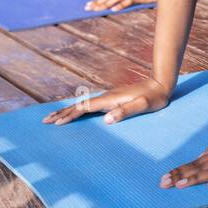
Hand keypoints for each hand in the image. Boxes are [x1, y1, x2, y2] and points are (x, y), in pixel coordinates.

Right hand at [42, 78, 171, 125]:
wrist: (161, 84)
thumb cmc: (154, 98)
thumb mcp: (143, 105)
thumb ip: (126, 111)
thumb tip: (106, 119)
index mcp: (110, 100)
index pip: (84, 108)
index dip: (70, 115)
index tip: (57, 123)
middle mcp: (106, 97)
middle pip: (79, 105)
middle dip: (62, 113)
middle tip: (45, 121)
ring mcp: (109, 97)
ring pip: (83, 104)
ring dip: (68, 110)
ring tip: (54, 117)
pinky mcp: (113, 99)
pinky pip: (90, 104)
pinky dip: (78, 109)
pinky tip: (77, 112)